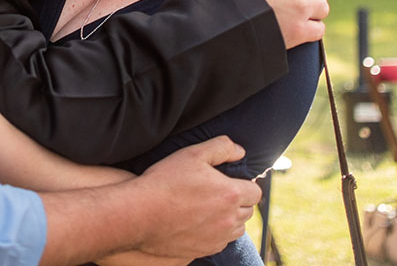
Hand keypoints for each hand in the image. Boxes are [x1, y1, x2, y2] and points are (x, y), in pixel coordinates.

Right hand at [130, 137, 260, 257]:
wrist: (141, 214)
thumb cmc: (165, 181)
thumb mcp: (193, 154)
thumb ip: (222, 148)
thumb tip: (240, 151)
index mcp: (231, 194)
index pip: (255, 192)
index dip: (245, 184)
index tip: (230, 181)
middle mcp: (229, 219)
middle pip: (248, 211)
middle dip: (238, 201)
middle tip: (216, 191)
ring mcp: (218, 237)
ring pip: (237, 228)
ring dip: (230, 218)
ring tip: (208, 207)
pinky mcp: (205, 249)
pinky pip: (221, 241)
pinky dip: (216, 232)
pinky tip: (197, 221)